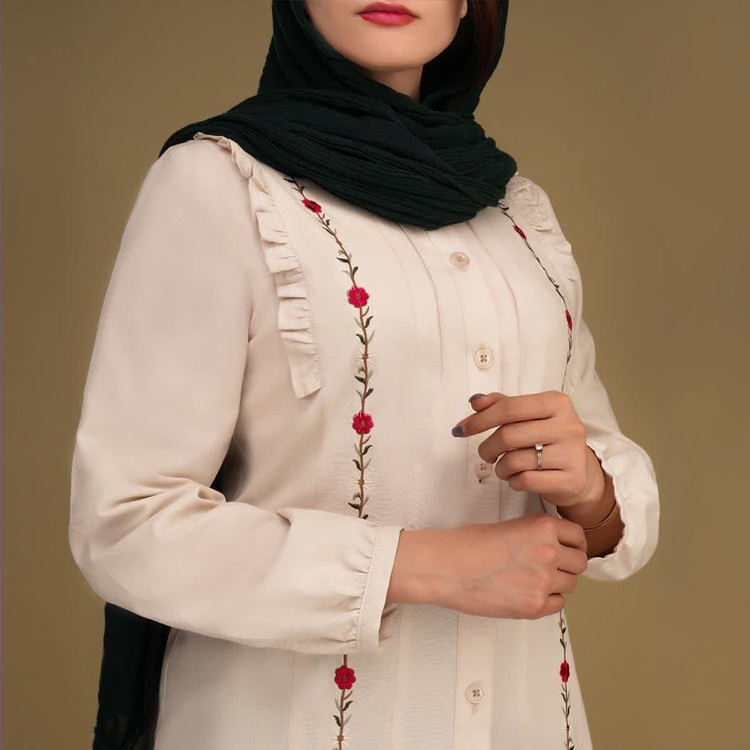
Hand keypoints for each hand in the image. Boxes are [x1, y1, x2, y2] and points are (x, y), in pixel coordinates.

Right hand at [386, 514, 587, 617]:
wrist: (446, 568)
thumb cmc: (466, 545)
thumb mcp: (507, 526)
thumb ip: (534, 535)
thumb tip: (551, 547)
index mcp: (542, 527)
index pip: (578, 536)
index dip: (572, 543)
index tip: (567, 548)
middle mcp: (549, 552)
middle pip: (580, 562)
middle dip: (568, 565)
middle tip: (551, 567)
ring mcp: (544, 581)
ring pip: (571, 585)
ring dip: (557, 583)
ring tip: (532, 580)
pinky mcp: (534, 605)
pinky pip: (557, 605)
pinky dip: (548, 601)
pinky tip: (528, 593)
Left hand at [451, 391, 604, 512]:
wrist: (581, 472)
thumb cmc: (548, 440)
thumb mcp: (529, 416)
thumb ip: (502, 405)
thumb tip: (476, 401)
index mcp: (556, 402)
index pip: (508, 408)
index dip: (479, 419)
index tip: (461, 429)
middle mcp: (568, 425)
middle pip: (508, 435)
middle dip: (487, 447)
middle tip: (486, 454)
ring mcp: (572, 453)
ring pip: (514, 461)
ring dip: (500, 468)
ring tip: (504, 467)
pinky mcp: (571, 480)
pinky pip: (525, 481)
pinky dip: (513, 481)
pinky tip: (517, 478)